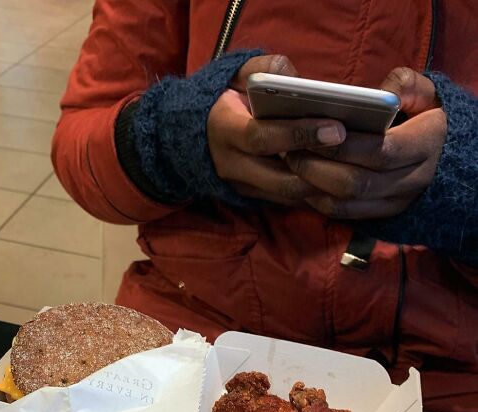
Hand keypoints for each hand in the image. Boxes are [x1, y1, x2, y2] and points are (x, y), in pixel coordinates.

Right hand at [207, 55, 345, 205]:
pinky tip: (339, 178)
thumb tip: (297, 80)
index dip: (300, 135)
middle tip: (355, 154)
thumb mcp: (238, 73)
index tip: (337, 127)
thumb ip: (265, 69)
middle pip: (280, 178)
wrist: (197, 133)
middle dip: (321, 168)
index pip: (262, 138)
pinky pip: (288, 201)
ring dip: (323, 185)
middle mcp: (232, 165)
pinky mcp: (253, 197)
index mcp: (225, 130)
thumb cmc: (225, 97)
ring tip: (355, 168)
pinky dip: (315, 192)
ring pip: (288, 195)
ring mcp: (242, 186)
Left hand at [283, 67, 446, 218]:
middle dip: (318, 167)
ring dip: (312, 185)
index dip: (344, 146)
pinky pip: (342, 214)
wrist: (442, 153)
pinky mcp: (379, 213)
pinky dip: (317, 200)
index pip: (380, 151)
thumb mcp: (424, 91)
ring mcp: (395, 202)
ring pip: (345, 203)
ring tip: (289, 163)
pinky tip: (299, 182)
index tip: (313, 133)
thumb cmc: (425, 113)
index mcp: (425, 145)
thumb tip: (381, 94)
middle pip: (356, 182)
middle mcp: (413, 180)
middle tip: (289, 149)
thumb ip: (404, 85)